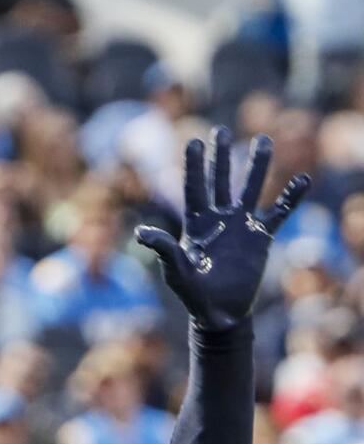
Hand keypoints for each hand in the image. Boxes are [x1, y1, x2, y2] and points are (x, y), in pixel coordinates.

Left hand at [135, 130, 308, 333]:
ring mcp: (241, 225)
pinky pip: (279, 212)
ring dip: (257, 166)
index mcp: (196, 224)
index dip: (194, 166)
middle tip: (220, 131)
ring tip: (263, 140)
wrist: (219, 313)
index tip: (194, 141)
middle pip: (221, 181)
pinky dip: (291, 197)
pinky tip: (302, 180)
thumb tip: (141, 232)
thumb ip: (164, 249)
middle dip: (221, 157)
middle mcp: (219, 219)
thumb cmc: (193, 294)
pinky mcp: (261, 236)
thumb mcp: (176, 272)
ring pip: (251, 188)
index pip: (195, 188)